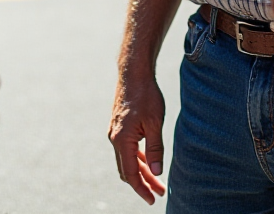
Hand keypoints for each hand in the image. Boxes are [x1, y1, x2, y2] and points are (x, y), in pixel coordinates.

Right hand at [108, 65, 166, 204]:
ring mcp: (116, 133)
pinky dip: (138, 159)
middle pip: (128, 170)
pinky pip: (127, 149)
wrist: (133, 74)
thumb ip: (155, 149)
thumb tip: (157, 172)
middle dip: (143, 183)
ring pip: (128, 160)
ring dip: (142, 172)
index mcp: (122, 140)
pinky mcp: (120, 127)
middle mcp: (115, 139)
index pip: (131, 173)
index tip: (152, 199)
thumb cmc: (145, 96)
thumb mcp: (155, 123)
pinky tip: (149, 163)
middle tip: (159, 193)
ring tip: (157, 182)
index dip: (141, 188)